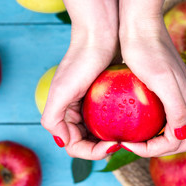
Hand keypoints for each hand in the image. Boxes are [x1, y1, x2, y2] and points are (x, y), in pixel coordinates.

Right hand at [41, 33, 119, 159]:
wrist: (100, 33)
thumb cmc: (81, 60)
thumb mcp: (62, 90)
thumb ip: (53, 119)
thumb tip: (63, 142)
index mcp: (62, 113)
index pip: (74, 146)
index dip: (91, 152)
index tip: (113, 144)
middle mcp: (75, 111)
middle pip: (87, 142)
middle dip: (102, 148)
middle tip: (121, 143)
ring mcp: (90, 105)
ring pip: (100, 132)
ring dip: (110, 139)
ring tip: (128, 138)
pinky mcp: (105, 96)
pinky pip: (111, 118)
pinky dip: (119, 125)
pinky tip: (132, 124)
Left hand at [119, 18, 185, 157]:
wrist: (140, 24)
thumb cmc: (145, 50)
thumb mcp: (160, 80)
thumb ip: (177, 108)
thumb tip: (180, 135)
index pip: (179, 141)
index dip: (154, 149)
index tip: (130, 144)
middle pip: (180, 139)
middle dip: (157, 148)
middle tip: (131, 145)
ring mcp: (181, 93)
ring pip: (174, 128)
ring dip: (156, 139)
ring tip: (133, 137)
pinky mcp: (171, 87)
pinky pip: (167, 115)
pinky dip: (154, 126)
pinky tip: (136, 121)